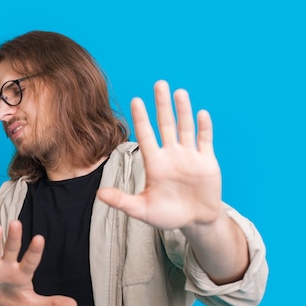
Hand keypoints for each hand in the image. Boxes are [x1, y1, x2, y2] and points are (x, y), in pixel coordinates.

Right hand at [0, 220, 77, 305]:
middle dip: (14, 237)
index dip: (34, 251)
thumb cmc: (13, 299)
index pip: (30, 260)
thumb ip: (52, 303)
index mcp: (23, 272)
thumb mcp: (32, 304)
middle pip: (12, 249)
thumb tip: (74, 305)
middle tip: (16, 223)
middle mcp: (8, 265)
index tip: (39, 238)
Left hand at [98, 80, 221, 229]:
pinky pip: (205, 141)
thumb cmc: (167, 215)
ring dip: (183, 110)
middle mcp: (171, 155)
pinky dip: (204, 128)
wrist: (195, 221)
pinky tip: (201, 114)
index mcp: (154, 163)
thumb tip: (98, 194)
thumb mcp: (142, 209)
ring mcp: (189, 156)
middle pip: (165, 125)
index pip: (146, 135)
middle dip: (162, 105)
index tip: (136, 100)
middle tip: (159, 84)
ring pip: (185, 128)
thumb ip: (122, 201)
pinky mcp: (206, 161)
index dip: (141, 118)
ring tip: (179, 92)